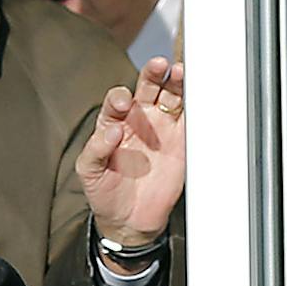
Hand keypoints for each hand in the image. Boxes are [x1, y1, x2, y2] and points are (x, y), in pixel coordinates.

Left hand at [79, 57, 185, 249]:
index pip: (118, 99)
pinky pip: (190, 120)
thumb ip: (96, 149)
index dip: (120, 98)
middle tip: (158, 65)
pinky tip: (197, 94)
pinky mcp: (182, 143)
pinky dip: (195, 106)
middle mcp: (139, 120)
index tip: (124, 105)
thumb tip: (113, 129)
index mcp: (114, 122)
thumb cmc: (104, 191)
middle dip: (153, 74)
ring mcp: (162, 129)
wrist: (128, 220)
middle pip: (148, 87)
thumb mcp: (89, 171)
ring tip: (179, 72)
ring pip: (171, 96)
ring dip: (176, 82)